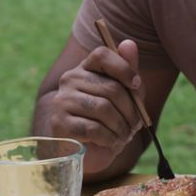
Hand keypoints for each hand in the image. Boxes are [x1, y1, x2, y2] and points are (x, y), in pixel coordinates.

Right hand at [45, 40, 144, 173]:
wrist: (88, 151)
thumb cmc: (109, 121)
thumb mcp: (125, 96)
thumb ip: (128, 71)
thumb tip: (129, 43)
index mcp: (86, 68)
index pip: (102, 54)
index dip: (123, 68)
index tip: (136, 85)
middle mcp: (70, 80)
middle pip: (111, 88)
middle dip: (131, 111)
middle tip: (136, 125)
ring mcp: (62, 100)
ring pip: (104, 109)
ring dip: (122, 127)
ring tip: (124, 136)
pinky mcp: (59, 123)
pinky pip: (94, 128)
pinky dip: (109, 138)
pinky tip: (111, 142)